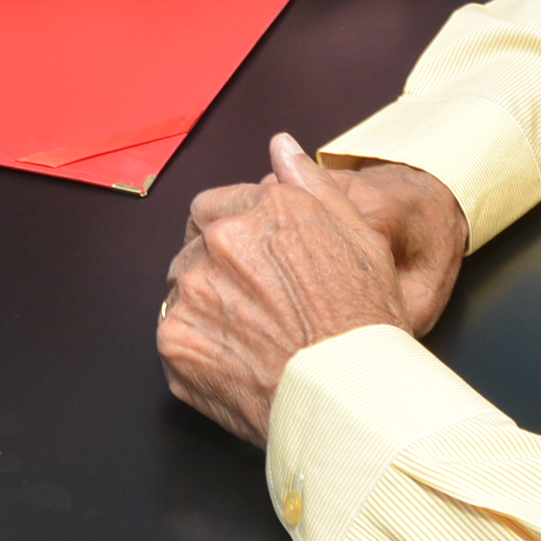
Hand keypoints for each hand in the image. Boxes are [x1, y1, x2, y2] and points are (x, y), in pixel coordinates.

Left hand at [167, 150, 467, 337]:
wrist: (351, 395)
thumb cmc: (365, 320)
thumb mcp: (359, 236)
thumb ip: (311, 184)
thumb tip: (280, 145)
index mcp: (263, 208)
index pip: (213, 208)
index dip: (229, 235)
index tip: (249, 266)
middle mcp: (222, 240)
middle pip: (195, 248)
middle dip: (215, 271)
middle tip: (254, 308)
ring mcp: (193, 290)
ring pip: (182, 291)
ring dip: (204, 307)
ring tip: (250, 340)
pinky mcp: (175, 340)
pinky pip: (175, 337)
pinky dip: (199, 350)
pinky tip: (237, 364)